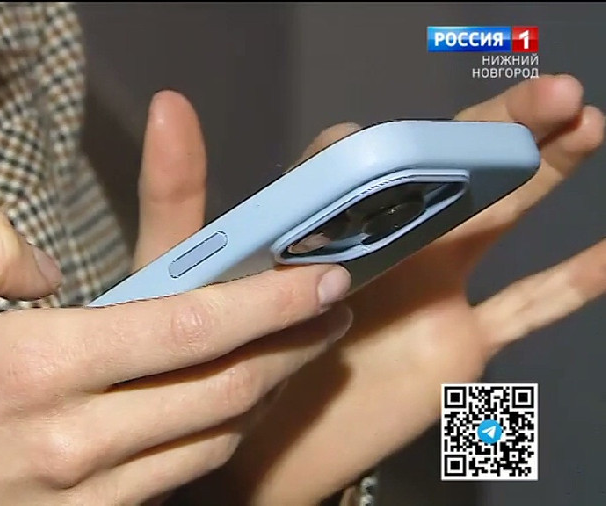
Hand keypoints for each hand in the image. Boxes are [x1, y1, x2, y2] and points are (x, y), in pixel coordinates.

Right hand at [0, 92, 352, 505]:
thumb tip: (53, 267)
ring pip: (213, 438)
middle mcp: (77, 435)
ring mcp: (88, 491)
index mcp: (37, 364)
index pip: (187, 328)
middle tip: (329, 306)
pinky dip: (219, 434)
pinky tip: (232, 404)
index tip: (320, 278)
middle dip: (292, 343)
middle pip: (223, 388)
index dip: (268, 302)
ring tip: (296, 348)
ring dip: (268, 391)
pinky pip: (179, 477)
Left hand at [218, 74, 605, 503]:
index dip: (373, 146)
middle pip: (448, 169)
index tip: (371, 145)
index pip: (351, 161)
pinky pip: (529, 307)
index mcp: (326, 219)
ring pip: (500, 217)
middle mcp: (384, 242)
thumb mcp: (186, 272)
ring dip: (544, 171)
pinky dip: (575, 282)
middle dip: (496, 128)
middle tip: (552, 91)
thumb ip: (179, 194)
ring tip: (589, 121)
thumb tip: (169, 102)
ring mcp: (429, 288)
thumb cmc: (217, 355)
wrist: (251, 450)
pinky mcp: (459, 339)